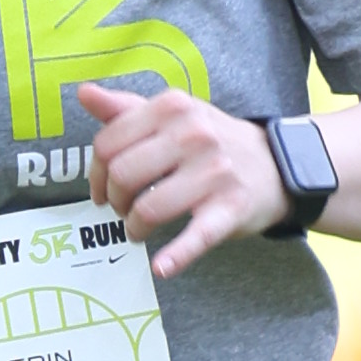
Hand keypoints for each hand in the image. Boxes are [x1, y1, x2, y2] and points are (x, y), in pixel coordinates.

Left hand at [77, 79, 291, 279]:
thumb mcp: (173, 115)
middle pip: (123, 175)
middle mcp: (194, 134)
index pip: (109, 143)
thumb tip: (84, 93)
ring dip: (134, 227)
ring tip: (139, 229)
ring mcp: (214, 172)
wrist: (277, 164)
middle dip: (114, 200)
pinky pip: (196, 236)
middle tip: (122, 209)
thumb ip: (127, 108)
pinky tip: (161, 267)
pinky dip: (176, 256)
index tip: (101, 189)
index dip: (96, 173)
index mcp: (173, 108)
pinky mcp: (230, 208)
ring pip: (149, 208)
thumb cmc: (211, 142)